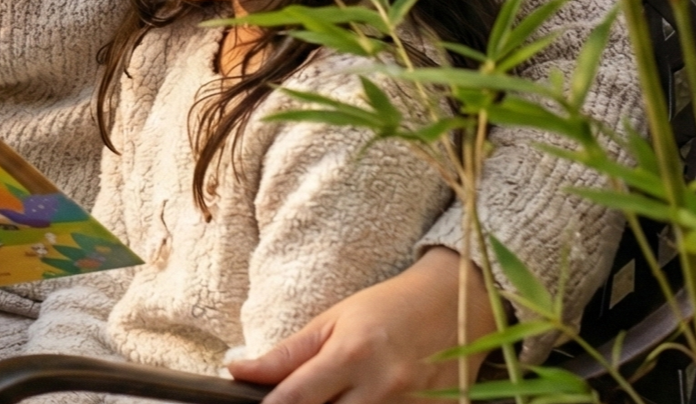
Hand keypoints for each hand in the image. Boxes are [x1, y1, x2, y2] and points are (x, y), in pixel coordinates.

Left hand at [225, 248, 496, 403]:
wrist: (457, 301)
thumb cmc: (387, 308)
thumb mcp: (332, 320)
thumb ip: (287, 354)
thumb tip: (238, 371)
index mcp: (352, 354)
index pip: (297, 397)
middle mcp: (383, 385)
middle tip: (297, 403)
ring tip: (339, 398)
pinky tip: (362, 403)